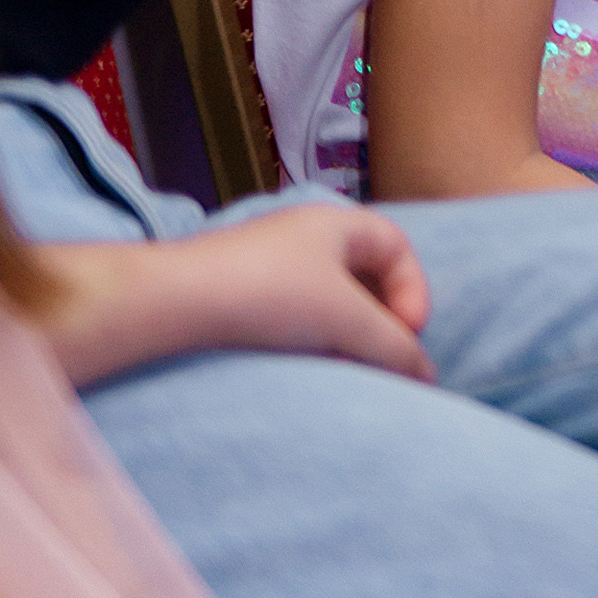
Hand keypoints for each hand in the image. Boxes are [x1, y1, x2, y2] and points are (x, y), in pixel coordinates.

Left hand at [45, 204, 436, 389]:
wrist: (172, 304)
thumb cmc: (268, 296)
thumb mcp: (347, 322)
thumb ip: (396, 348)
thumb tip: (425, 374)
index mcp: (335, 223)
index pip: (397, 247)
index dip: (413, 291)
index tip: (404, 334)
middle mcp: (303, 235)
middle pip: (364, 273)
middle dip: (380, 318)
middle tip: (376, 355)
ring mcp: (267, 263)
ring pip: (327, 298)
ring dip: (343, 334)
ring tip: (338, 366)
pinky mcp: (238, 294)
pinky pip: (291, 314)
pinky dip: (308, 339)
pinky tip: (298, 365)